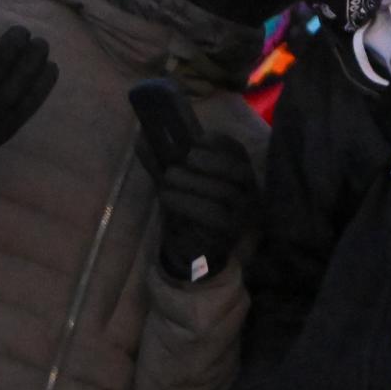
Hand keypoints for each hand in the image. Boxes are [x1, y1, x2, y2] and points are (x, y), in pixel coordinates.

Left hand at [156, 133, 257, 281]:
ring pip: (224, 192)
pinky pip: (212, 215)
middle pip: (237, 171)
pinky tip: (167, 196)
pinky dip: (187, 202)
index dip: (220, 143)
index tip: (198, 139)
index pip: (238, 152)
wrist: (194, 250)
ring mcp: (243, 214)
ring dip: (192, 181)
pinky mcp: (229, 233)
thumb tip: (142, 139)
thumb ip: (163, 163)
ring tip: (169, 176)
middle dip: (209, 161)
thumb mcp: (177, 183)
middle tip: (184, 158)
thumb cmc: (187, 210)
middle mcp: (249, 192)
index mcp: (238, 175)